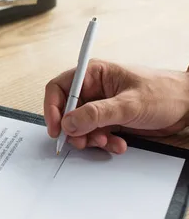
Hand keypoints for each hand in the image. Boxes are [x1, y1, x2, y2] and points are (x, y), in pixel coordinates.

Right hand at [44, 59, 188, 153]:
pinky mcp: (110, 120)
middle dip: (74, 129)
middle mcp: (94, 89)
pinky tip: (118, 144)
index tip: (57, 128)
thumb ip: (96, 114)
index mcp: (93, 74)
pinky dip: (103, 142)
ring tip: (106, 142)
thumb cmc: (165, 93)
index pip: (59, 88)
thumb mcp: (129, 104)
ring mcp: (101, 106)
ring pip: (80, 126)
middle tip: (82, 141)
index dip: (53, 108)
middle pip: (66, 111)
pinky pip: (95, 134)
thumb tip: (68, 123)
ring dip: (89, 139)